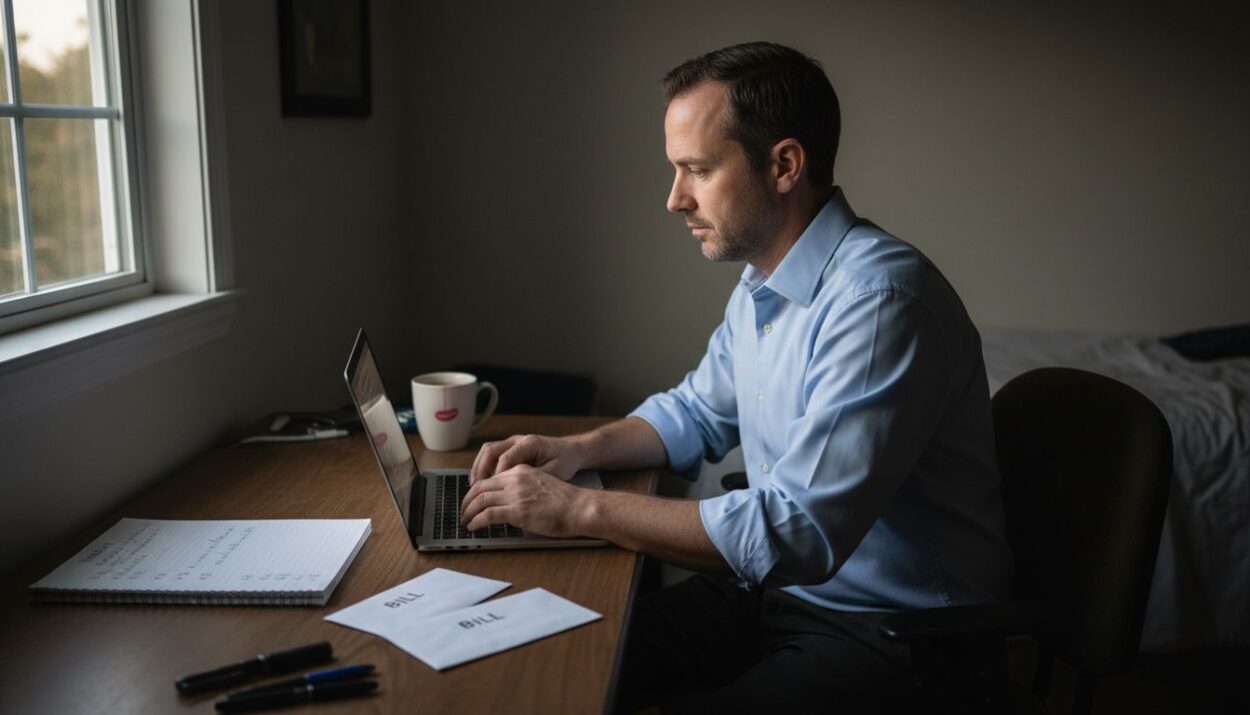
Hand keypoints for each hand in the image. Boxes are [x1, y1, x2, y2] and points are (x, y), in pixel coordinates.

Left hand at [460, 465, 588, 536]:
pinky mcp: (517, 511)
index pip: (490, 478)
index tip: (472, 500)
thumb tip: (509, 503)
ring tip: (465, 521)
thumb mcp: (541, 485)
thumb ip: (523, 490)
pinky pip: (487, 515)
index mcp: (521, 471)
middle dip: (467, 501)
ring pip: (480, 500)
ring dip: (468, 512)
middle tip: (463, 511)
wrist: (579, 507)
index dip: (476, 491)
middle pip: (480, 487)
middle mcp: (515, 479)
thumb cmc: (566, 502)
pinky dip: (476, 522)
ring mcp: (515, 495)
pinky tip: (474, 527)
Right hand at [470, 434, 582, 483]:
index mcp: (530, 443)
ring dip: (479, 467)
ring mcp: (513, 442)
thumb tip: (516, 493)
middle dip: (481, 470)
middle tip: (476, 489)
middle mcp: (518, 440)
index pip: (506, 458)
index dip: (497, 476)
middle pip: (491, 450)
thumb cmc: (565, 461)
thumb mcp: (555, 473)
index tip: (492, 492)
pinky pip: (492, 455)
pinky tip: (482, 482)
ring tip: (474, 487)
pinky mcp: (511, 448)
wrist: (572, 451)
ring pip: (488, 450)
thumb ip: (535, 479)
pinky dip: (484, 467)